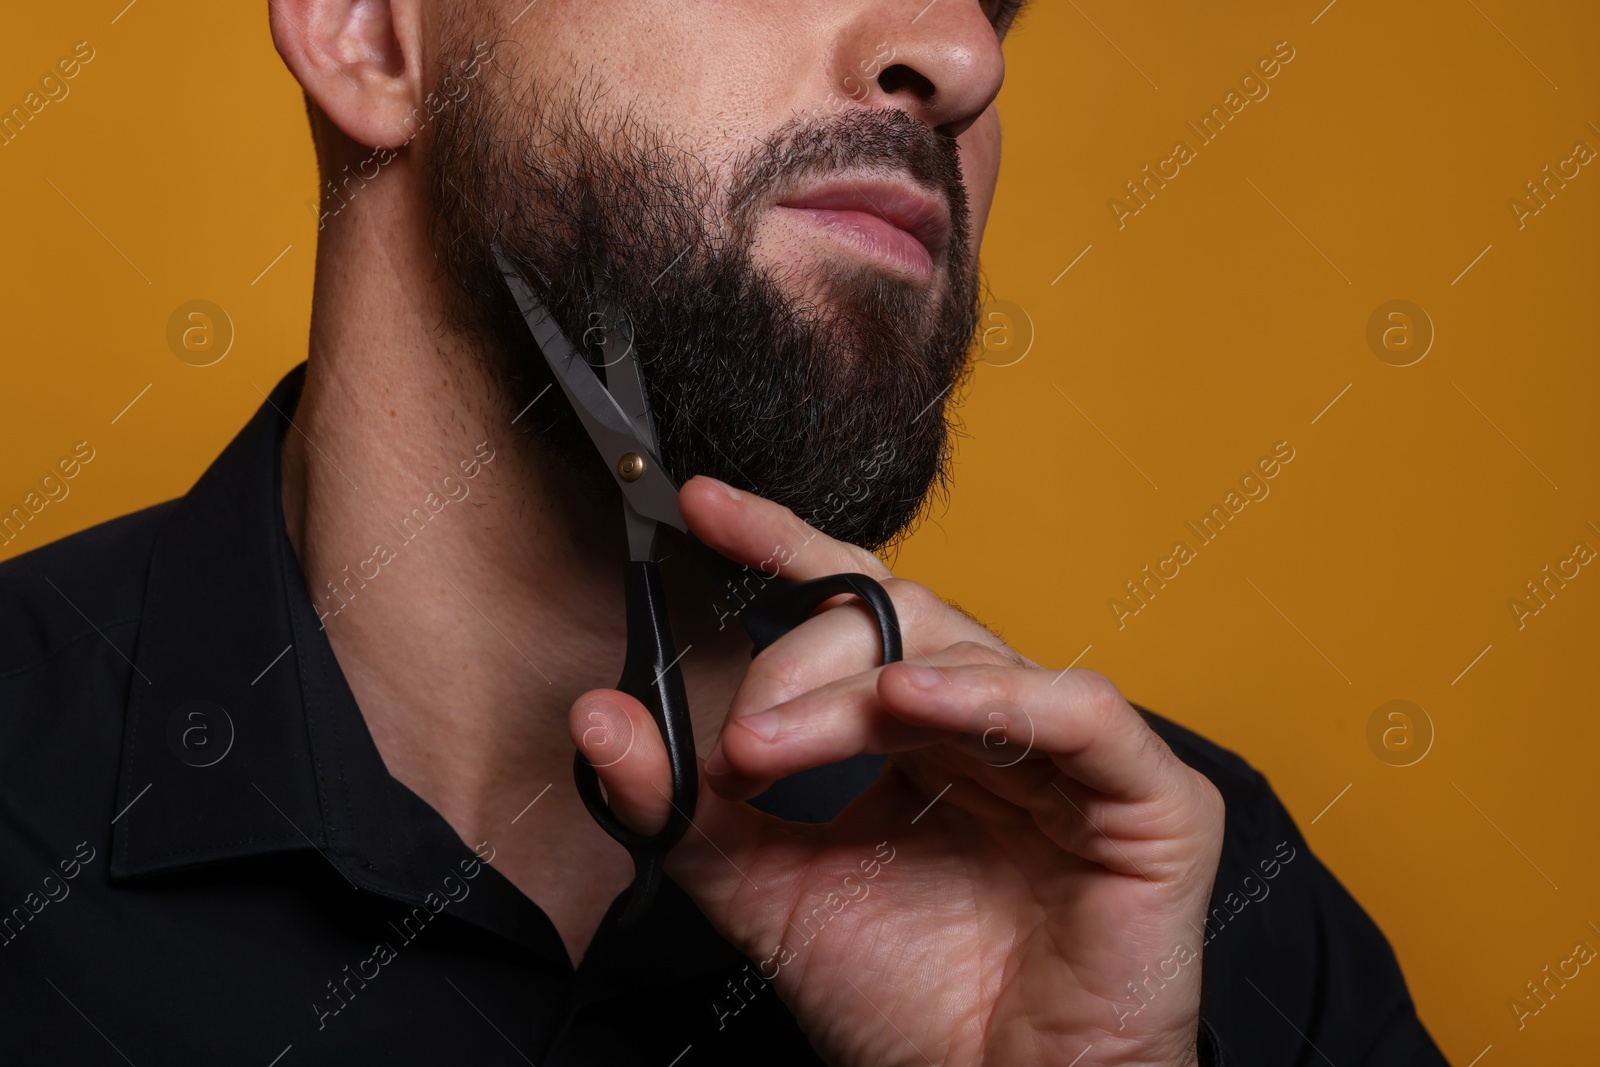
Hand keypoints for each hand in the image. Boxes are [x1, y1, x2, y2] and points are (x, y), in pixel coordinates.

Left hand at [568, 476, 1224, 1066]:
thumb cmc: (898, 1003)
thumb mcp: (764, 890)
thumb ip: (684, 807)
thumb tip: (597, 719)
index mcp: (922, 732)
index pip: (857, 607)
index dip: (785, 547)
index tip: (701, 506)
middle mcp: (996, 724)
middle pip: (901, 624)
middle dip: (803, 664)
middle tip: (740, 744)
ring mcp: (1076, 756)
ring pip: (967, 659)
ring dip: (858, 692)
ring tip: (778, 747)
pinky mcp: (1151, 801)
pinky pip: (1079, 712)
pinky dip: (995, 698)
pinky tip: (915, 706)